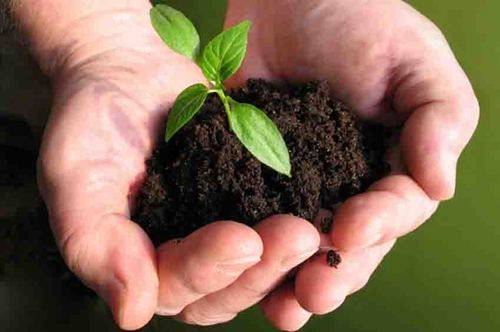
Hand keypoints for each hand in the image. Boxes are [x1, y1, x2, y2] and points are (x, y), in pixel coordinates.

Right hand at [36, 3, 319, 329]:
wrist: (128, 69)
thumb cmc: (93, 118)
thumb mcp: (76, 175)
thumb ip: (93, 243)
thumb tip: (132, 315)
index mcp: (140, 260)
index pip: (175, 285)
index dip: (209, 269)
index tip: (242, 239)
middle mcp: (183, 255)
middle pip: (227, 289)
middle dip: (263, 268)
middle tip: (299, 236)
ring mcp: (219, 228)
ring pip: (258, 266)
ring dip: (289, 256)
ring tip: (316, 229)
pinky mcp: (247, 198)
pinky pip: (274, 220)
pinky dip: (302, 220)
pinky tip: (329, 212)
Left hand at [223, 0, 478, 329]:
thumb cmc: (362, 20)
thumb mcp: (415, 63)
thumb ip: (437, 121)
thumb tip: (441, 186)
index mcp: (391, 168)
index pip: (393, 211)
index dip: (376, 226)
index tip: (350, 232)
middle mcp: (346, 187)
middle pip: (345, 245)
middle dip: (333, 272)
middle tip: (313, 293)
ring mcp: (297, 187)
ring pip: (299, 245)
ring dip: (289, 279)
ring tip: (282, 308)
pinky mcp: (251, 177)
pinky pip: (251, 219)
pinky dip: (246, 248)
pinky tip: (236, 273)